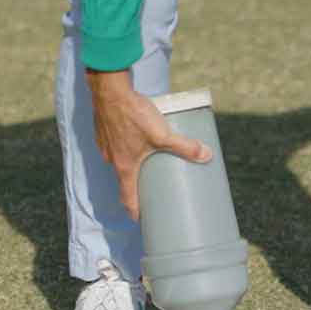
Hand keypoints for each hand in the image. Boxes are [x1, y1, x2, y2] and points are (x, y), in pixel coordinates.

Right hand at [85, 69, 212, 219]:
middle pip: (124, 180)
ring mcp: (105, 145)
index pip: (128, 198)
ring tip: (144, 163)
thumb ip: (185, 146)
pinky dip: (123, 147)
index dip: (135, 211)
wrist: (109, 89)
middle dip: (136, 187)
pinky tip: (133, 139)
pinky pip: (113, 145)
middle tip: (149, 190)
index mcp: (125, 167)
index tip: (141, 219)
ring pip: (118, 161)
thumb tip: (207, 155)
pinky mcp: (103, 131)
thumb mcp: (163, 134)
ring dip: (129, 165)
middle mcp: (111, 160)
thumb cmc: (134, 114)